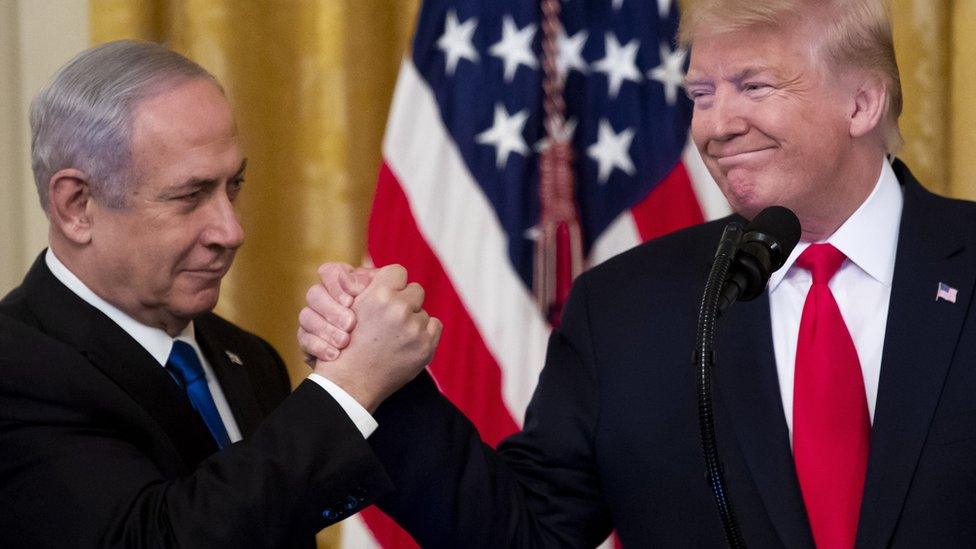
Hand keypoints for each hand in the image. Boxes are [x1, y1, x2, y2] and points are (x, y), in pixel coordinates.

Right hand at [298, 262, 373, 362]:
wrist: (369, 366)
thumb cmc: (382, 330)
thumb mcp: (384, 306)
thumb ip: (378, 287)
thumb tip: (370, 279)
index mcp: (342, 285)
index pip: (330, 271)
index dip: (339, 281)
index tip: (354, 297)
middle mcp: (324, 299)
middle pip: (315, 292)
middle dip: (333, 309)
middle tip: (351, 323)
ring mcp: (312, 320)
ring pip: (305, 315)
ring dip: (326, 329)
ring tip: (345, 342)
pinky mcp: (307, 340)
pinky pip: (303, 339)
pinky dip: (318, 347)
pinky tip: (334, 355)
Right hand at [300, 264, 441, 411]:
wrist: (351, 382)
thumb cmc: (347, 343)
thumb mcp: (349, 307)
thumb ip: (366, 285)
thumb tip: (371, 264)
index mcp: (379, 295)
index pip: (398, 271)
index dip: (393, 282)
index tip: (388, 292)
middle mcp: (399, 308)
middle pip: (415, 290)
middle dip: (405, 300)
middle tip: (392, 317)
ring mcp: (414, 328)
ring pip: (422, 311)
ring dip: (413, 319)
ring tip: (395, 335)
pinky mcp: (426, 345)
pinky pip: (434, 326)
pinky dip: (425, 333)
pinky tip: (406, 343)